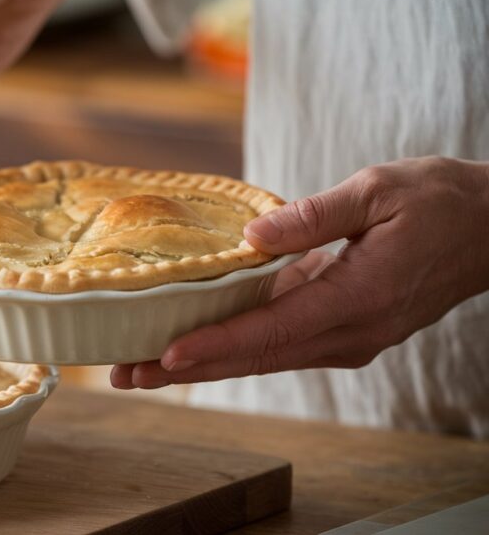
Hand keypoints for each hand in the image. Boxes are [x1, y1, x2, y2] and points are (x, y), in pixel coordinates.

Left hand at [112, 157, 488, 389]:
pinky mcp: (342, 332)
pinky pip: (278, 346)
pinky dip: (231, 349)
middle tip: (124, 373)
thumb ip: (314, 215)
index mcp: (358, 298)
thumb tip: (252, 236)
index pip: (272, 331)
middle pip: (255, 358)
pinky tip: (192, 346)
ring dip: (202, 365)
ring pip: (262, 359)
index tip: (166, 354)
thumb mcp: (378, 190)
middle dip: (186, 368)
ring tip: (140, 367)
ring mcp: (347, 339)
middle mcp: (349, 332)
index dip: (216, 345)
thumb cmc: (440, 203)